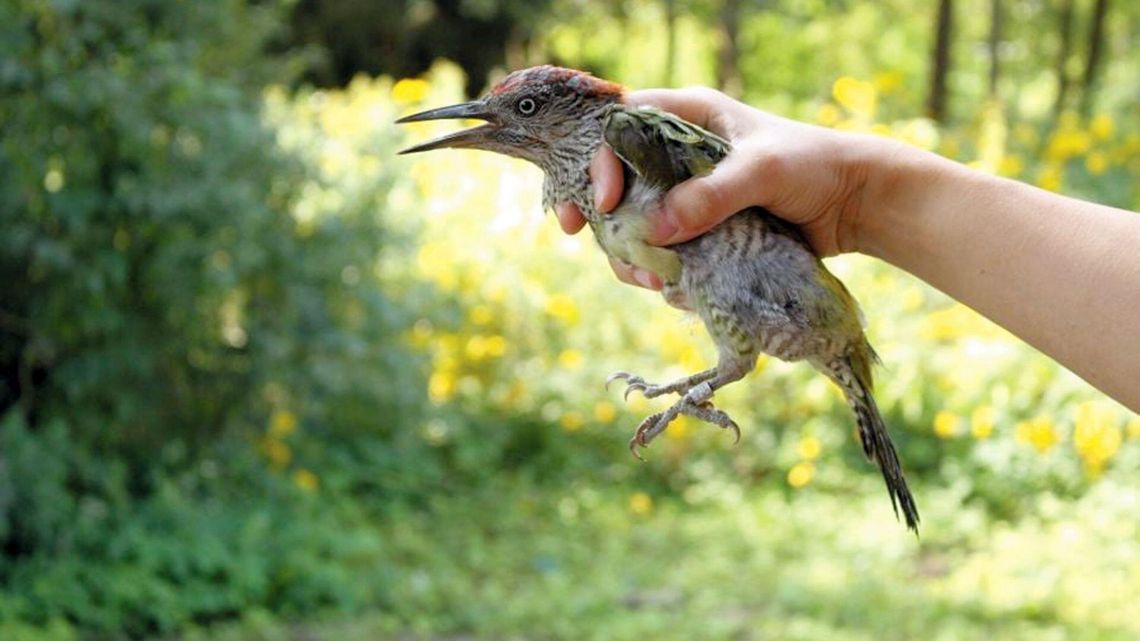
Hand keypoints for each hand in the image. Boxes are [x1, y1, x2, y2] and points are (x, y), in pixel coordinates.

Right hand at [556, 87, 897, 287]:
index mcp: (689, 117)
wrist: (855, 204)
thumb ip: (712, 195)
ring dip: (627, 251)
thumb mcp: (764, 171)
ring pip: (632, 221)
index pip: (621, 125)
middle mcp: (678, 154)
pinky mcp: (700, 231)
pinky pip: (662, 250)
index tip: (602, 200)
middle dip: (598, 210)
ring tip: (647, 278)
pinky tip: (669, 287)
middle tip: (580, 234)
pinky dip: (656, 271)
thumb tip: (656, 230)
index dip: (599, 158)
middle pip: (614, 177)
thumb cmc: (815, 166)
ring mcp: (687, 195)